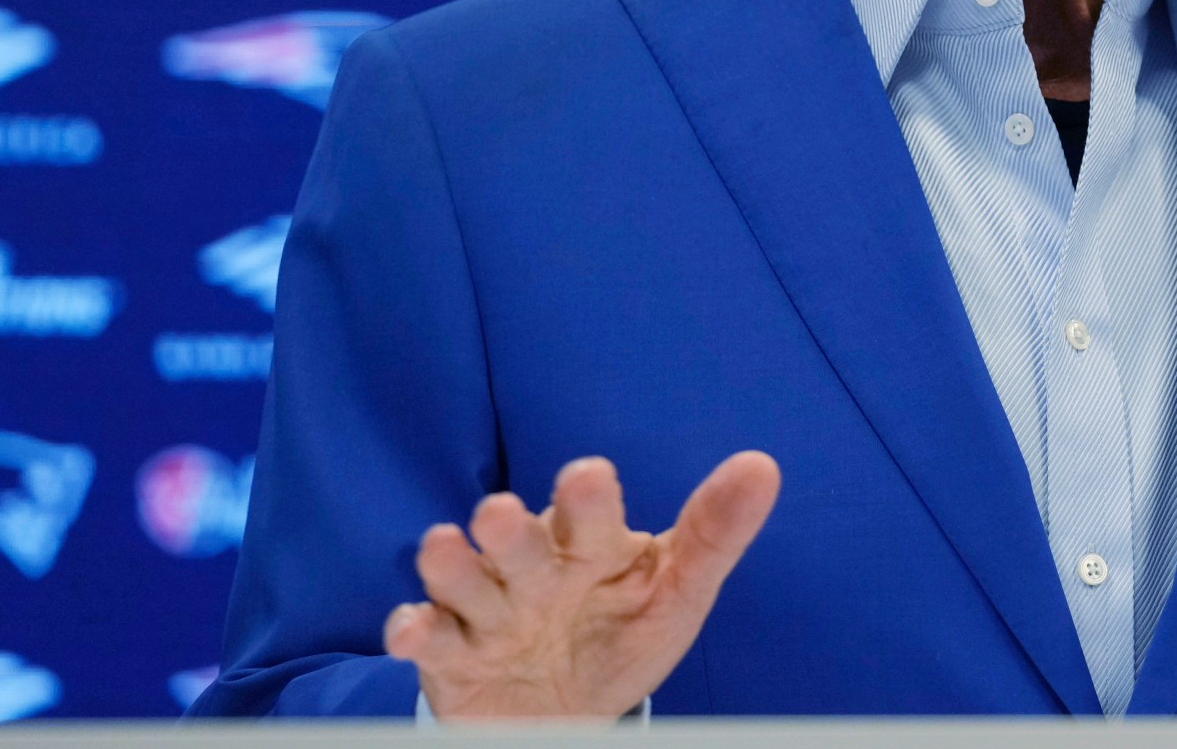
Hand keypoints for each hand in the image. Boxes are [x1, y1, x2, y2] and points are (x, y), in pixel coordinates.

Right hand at [384, 451, 780, 720]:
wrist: (569, 710)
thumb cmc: (622, 631)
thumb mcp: (677, 590)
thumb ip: (714, 533)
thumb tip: (763, 466)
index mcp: (589, 546)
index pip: (589, 516)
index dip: (587, 498)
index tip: (590, 479)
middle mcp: (533, 569)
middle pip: (517, 542)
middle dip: (508, 530)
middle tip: (502, 514)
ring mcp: (489, 610)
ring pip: (464, 581)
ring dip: (453, 567)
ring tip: (445, 547)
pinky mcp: (453, 655)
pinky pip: (430, 640)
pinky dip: (416, 632)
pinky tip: (414, 630)